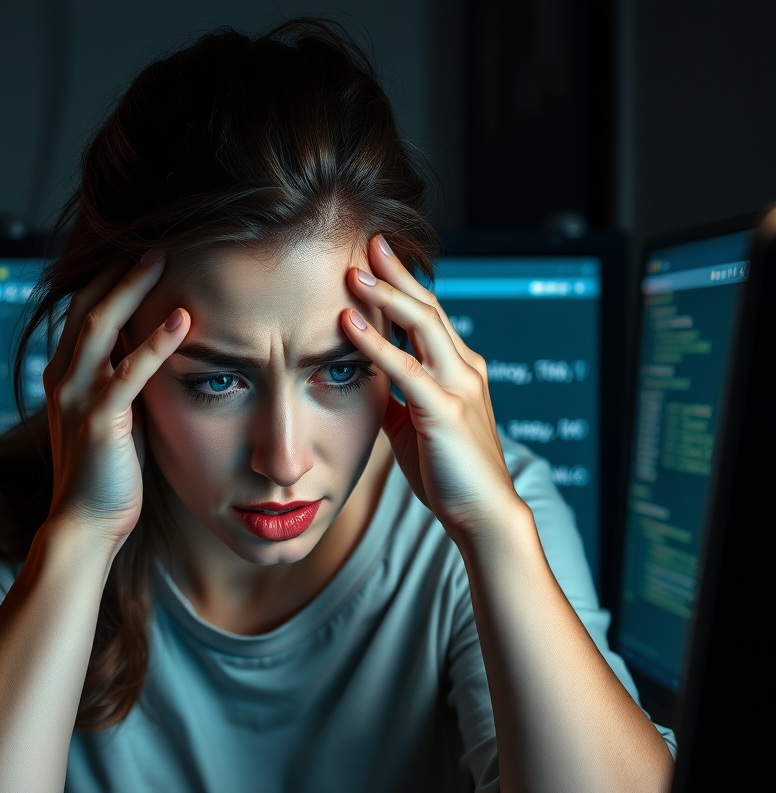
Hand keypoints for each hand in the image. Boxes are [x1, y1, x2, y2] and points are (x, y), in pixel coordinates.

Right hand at [41, 256, 189, 544]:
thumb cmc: (109, 472)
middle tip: (156, 237)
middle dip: (120, 269)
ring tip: (163, 257)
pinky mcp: (97, 420)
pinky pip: (127, 373)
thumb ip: (125, 380)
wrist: (86, 523)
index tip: (145, 250)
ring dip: (131, 289)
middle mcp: (62, 377)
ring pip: (99, 326)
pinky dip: (154, 344)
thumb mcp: (117, 415)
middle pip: (88, 304)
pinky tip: (182, 320)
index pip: (86, 309)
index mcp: (66, 373)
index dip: (112, 277)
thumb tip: (152, 348)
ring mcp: (75, 396)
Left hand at [342, 235, 520, 545]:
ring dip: (386, 295)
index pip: (429, 317)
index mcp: (459, 371)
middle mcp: (465, 370)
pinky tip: (351, 323)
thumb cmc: (448, 473)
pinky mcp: (446, 411)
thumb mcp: (414, 427)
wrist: (480, 513)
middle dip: (398, 273)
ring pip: (422, 327)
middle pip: (429, 308)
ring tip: (354, 270)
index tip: (376, 259)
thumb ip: (395, 398)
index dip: (403, 286)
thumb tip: (366, 377)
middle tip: (370, 240)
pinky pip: (406, 369)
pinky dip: (376, 343)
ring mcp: (459, 387)